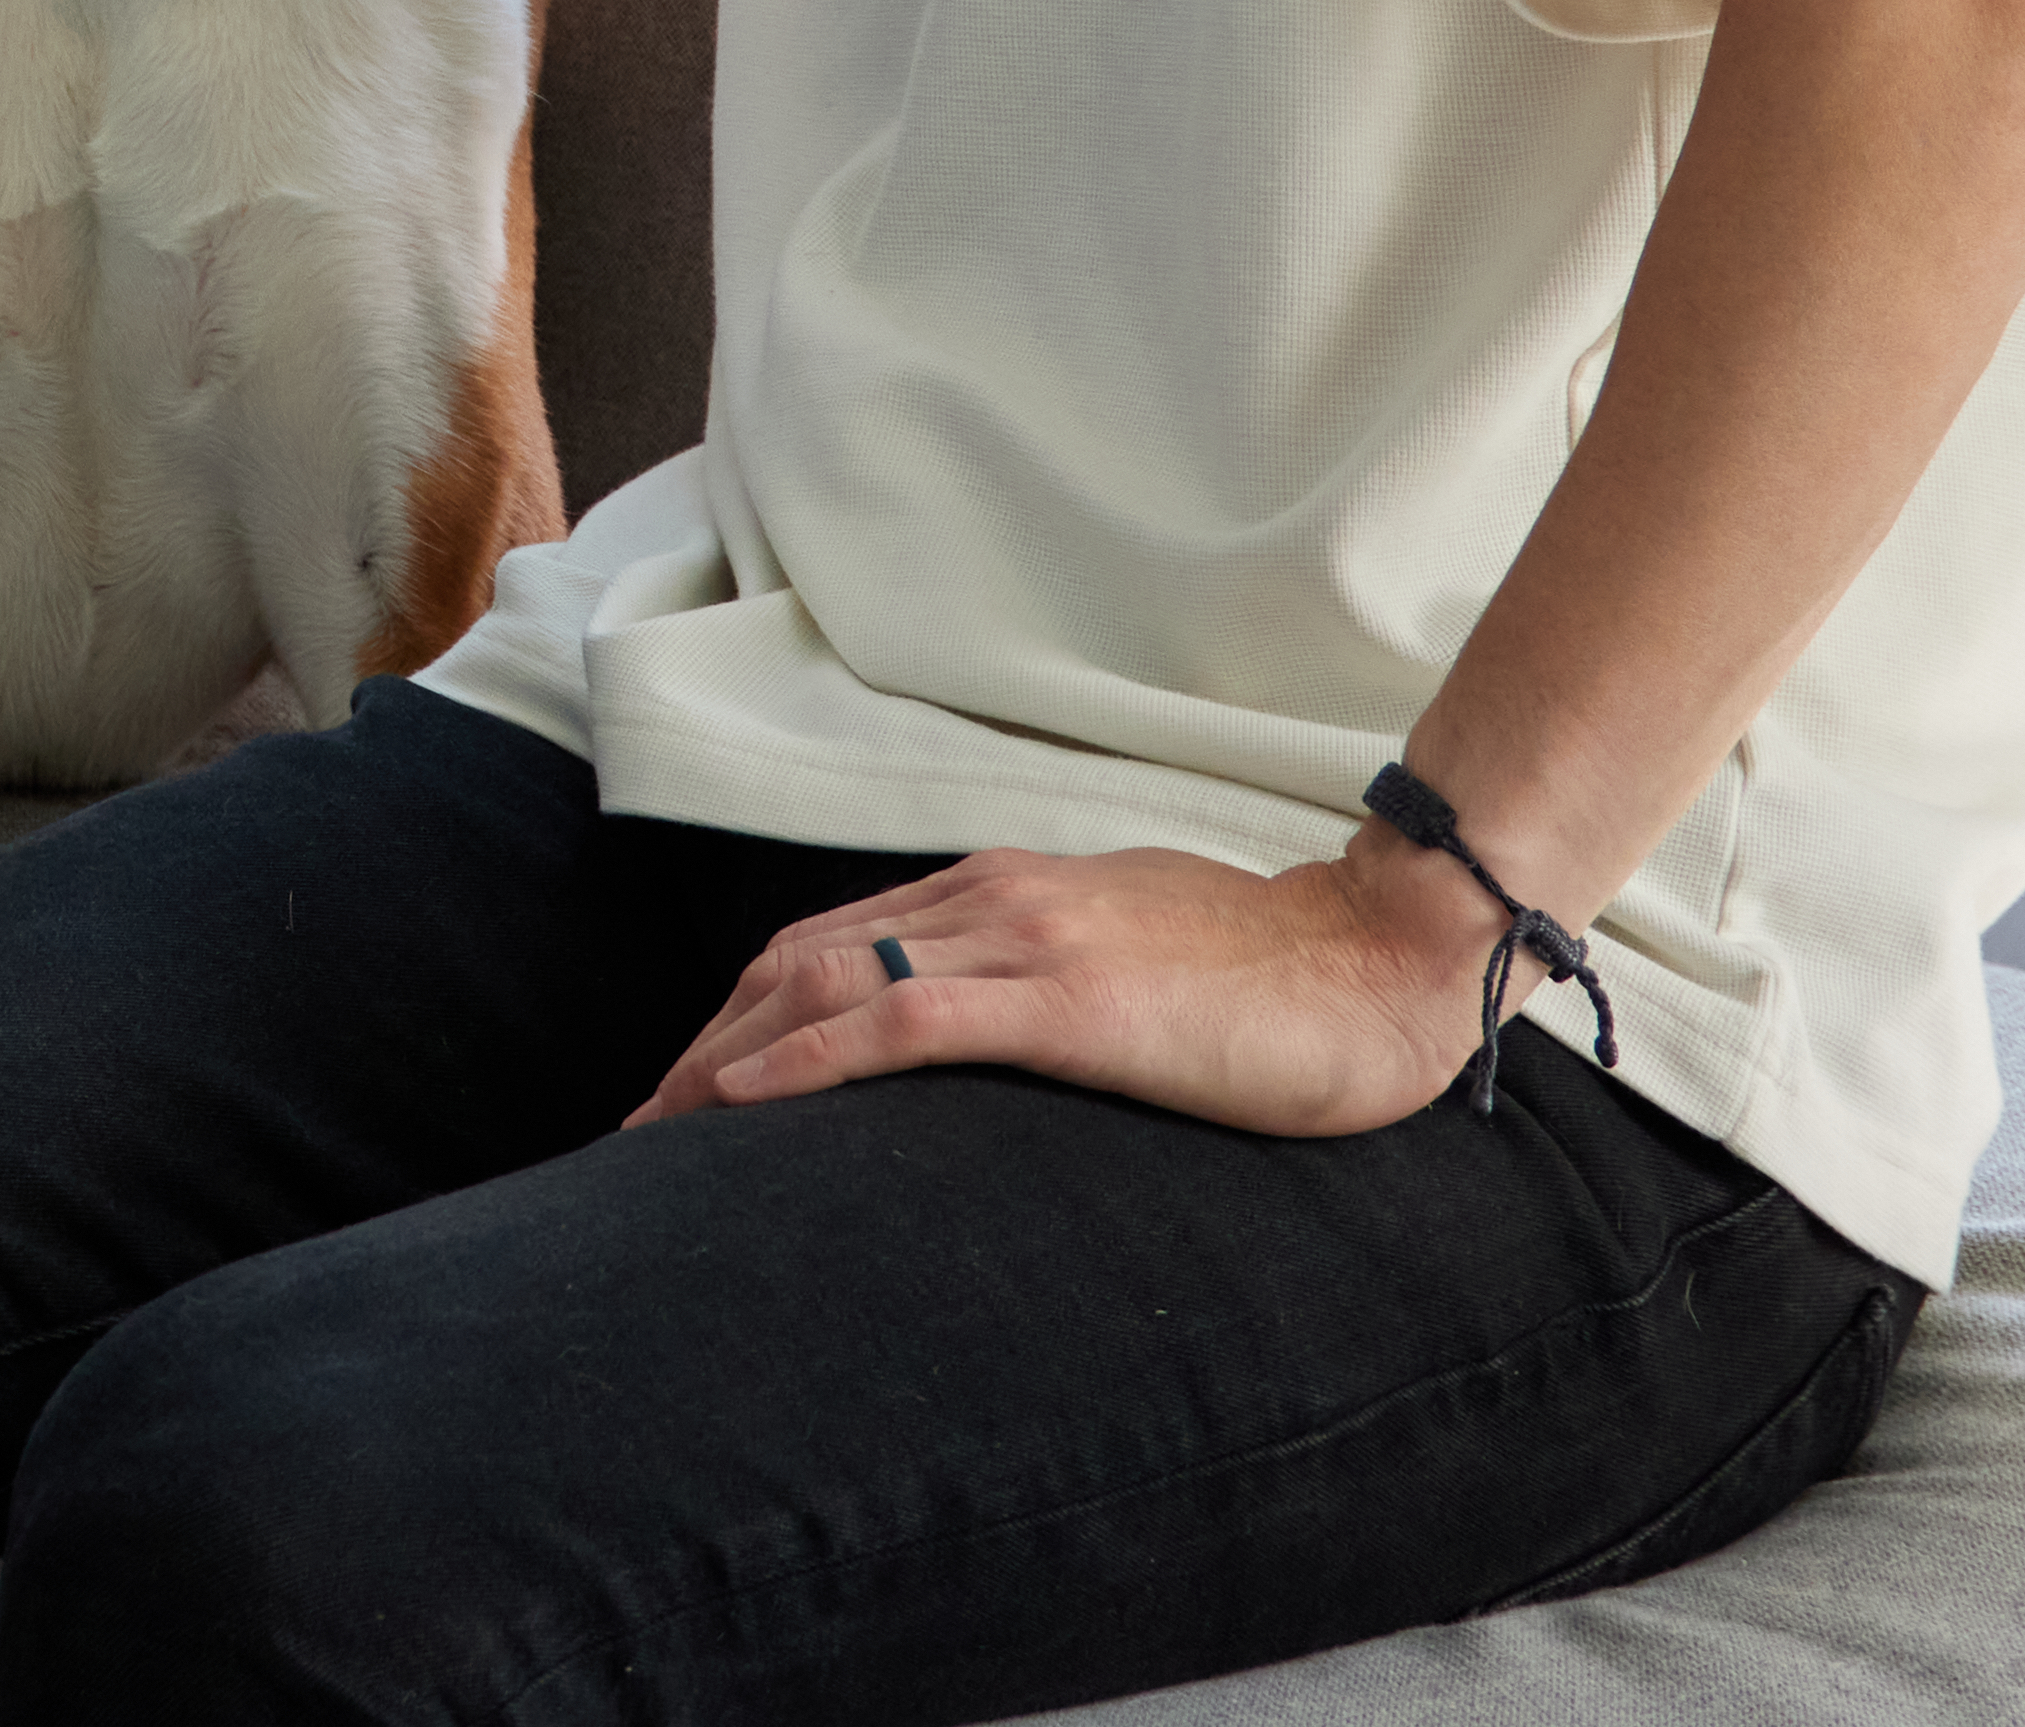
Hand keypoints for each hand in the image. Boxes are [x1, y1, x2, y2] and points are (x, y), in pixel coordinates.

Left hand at [625, 835, 1503, 1143]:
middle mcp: (990, 900)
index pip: (830, 943)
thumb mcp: (1130, 962)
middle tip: (641, 1130)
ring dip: (725, 1058)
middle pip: (797, 960)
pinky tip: (746, 1104)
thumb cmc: (1274, 977)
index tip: (688, 1086)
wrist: (1383, 960)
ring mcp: (1024, 941)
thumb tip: (985, 1033)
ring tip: (660, 1134)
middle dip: (706, 1041)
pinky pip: (902, 1022)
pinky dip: (807, 1060)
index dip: (745, 1012)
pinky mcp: (1066, 1001)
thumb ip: (1048, 980)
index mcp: (1001, 891)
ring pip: (824, 983)